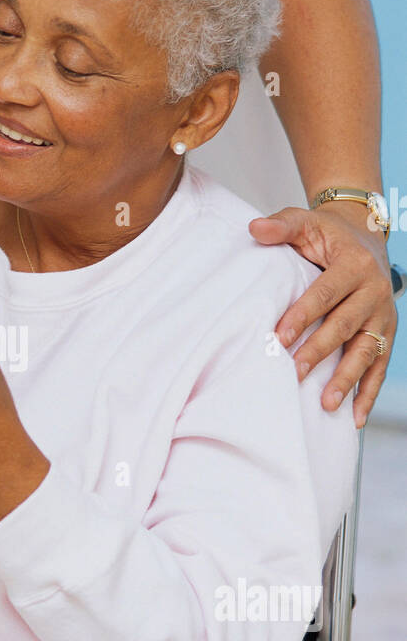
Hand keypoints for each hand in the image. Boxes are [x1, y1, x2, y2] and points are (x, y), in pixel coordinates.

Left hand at [249, 204, 395, 427]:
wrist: (364, 235)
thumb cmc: (328, 234)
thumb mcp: (306, 222)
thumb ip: (282, 226)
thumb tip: (254, 228)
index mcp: (354, 265)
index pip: (326, 293)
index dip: (303, 315)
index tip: (280, 336)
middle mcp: (374, 291)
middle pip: (345, 325)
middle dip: (320, 350)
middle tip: (296, 372)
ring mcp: (384, 315)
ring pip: (366, 350)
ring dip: (347, 379)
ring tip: (327, 404)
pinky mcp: (386, 332)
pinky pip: (379, 365)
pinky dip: (368, 392)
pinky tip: (355, 417)